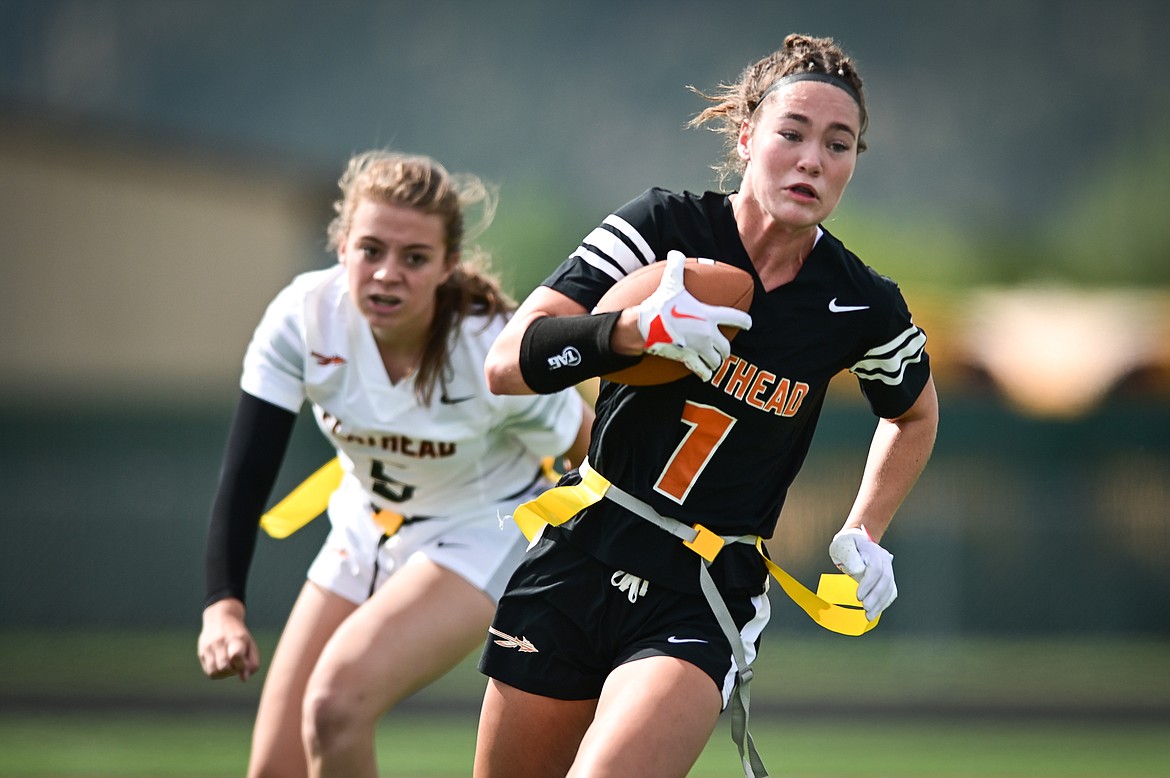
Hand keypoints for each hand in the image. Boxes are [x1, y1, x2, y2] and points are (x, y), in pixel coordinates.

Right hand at [198, 598, 259, 681]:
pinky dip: (218, 674)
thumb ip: (252, 662)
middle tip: (237, 665)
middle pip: (225, 666)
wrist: (220, 619)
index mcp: (236, 638)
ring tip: (229, 666)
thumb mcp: (250, 644)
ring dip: (225, 674)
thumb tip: (244, 679)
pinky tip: (222, 666)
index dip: (241, 666)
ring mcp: (209, 647)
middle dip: (233, 671)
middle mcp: (220, 642)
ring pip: (215, 672)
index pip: (236, 655)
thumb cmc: (239, 636)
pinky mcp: (201, 652)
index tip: (245, 665)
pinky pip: (209, 672)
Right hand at [635, 251, 752, 380]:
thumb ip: (676, 267)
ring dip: (716, 362)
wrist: (645, 326)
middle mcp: (707, 334)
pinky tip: (705, 375)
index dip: (745, 321)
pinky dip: (704, 374)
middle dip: (726, 350)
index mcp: (708, 315)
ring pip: (716, 361)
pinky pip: (701, 371)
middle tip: (724, 350)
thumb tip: (675, 252)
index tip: (749, 324)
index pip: (735, 318)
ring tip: (713, 361)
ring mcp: (698, 348)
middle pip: (726, 347)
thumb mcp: (670, 283)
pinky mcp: (687, 358)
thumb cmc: (660, 304)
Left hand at [828, 527, 896, 620]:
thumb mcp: (843, 546)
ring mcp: (888, 568)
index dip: (868, 584)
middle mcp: (884, 559)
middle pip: (886, 579)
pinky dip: (883, 603)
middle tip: (865, 607)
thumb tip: (857, 569)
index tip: (858, 596)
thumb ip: (850, 557)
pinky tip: (875, 611)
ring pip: (890, 588)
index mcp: (874, 550)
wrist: (855, 543)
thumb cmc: (847, 545)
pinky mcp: (887, 578)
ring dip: (880, 603)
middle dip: (876, 596)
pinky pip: (889, 592)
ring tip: (869, 614)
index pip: (876, 568)